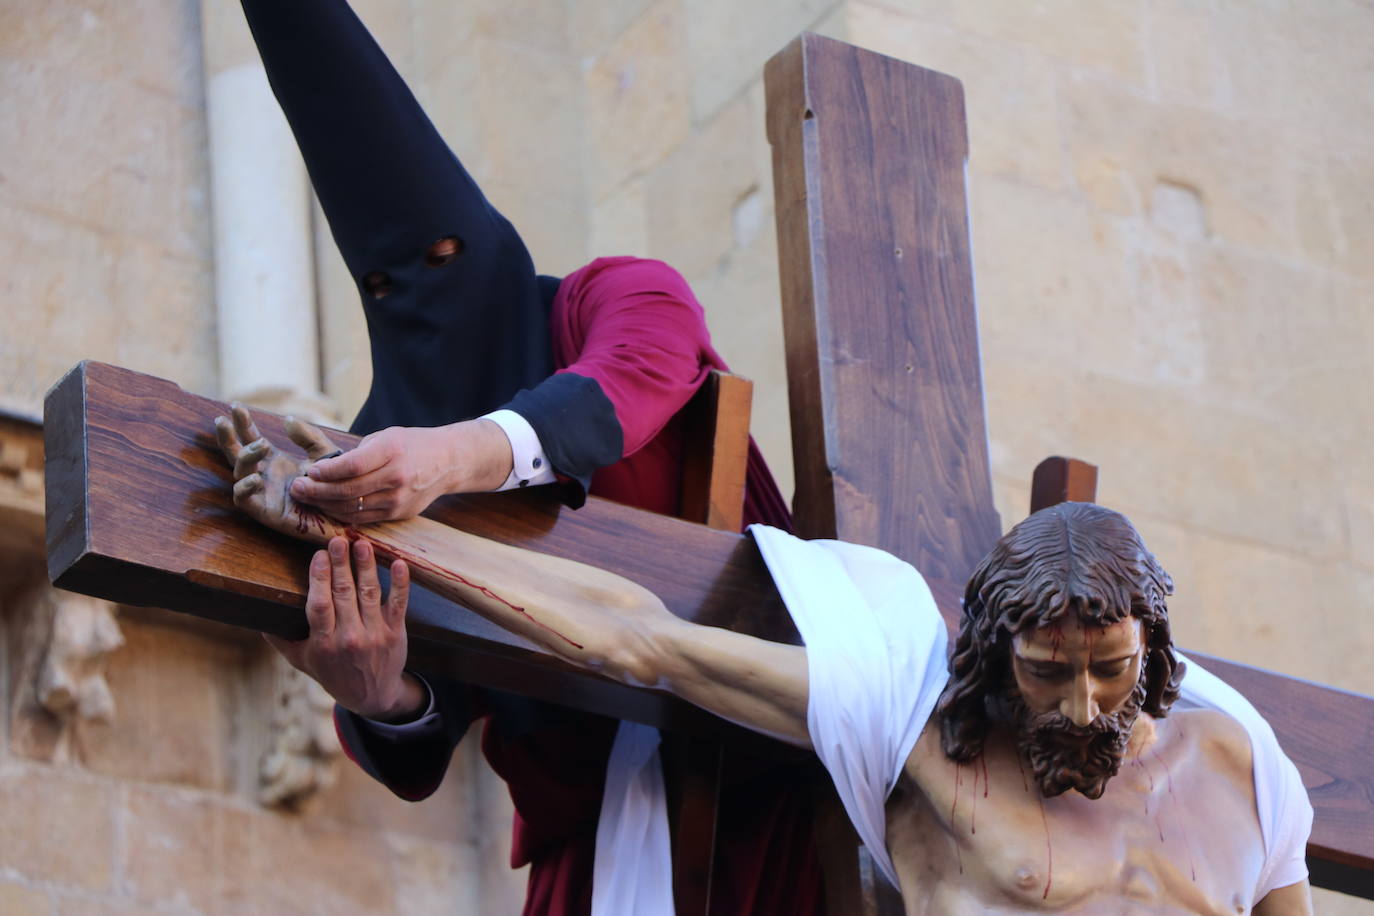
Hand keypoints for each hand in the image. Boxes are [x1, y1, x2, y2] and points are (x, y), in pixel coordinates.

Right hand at [214, 404, 343, 540]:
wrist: (345, 516)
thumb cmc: (334, 487)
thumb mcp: (325, 456)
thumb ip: (309, 437)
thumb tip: (287, 419)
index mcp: (275, 460)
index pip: (251, 438)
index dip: (242, 423)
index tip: (236, 405)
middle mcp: (263, 475)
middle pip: (236, 453)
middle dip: (227, 436)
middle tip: (222, 419)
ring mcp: (262, 493)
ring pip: (240, 473)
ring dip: (246, 456)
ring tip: (262, 444)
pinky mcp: (264, 512)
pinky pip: (244, 500)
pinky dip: (245, 487)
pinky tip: (255, 477)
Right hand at [264, 535, 424, 721]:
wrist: (371, 696)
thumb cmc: (332, 672)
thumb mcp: (300, 660)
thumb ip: (279, 638)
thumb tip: (255, 613)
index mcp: (323, 643)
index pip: (320, 605)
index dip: (319, 579)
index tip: (318, 556)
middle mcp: (349, 638)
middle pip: (344, 594)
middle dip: (340, 565)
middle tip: (337, 540)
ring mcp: (374, 634)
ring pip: (370, 593)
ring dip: (366, 566)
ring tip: (362, 543)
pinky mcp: (395, 632)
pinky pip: (398, 603)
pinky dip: (400, 583)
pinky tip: (398, 563)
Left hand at [287, 419, 512, 523]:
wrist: (448, 462)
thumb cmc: (410, 444)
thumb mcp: (385, 436)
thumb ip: (357, 453)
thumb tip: (323, 468)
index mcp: (391, 451)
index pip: (351, 466)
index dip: (326, 472)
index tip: (309, 471)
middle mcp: (396, 477)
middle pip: (347, 490)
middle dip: (316, 491)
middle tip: (297, 488)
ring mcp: (398, 499)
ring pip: (352, 508)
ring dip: (324, 504)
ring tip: (307, 497)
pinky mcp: (399, 514)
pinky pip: (363, 518)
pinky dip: (341, 513)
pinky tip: (328, 506)